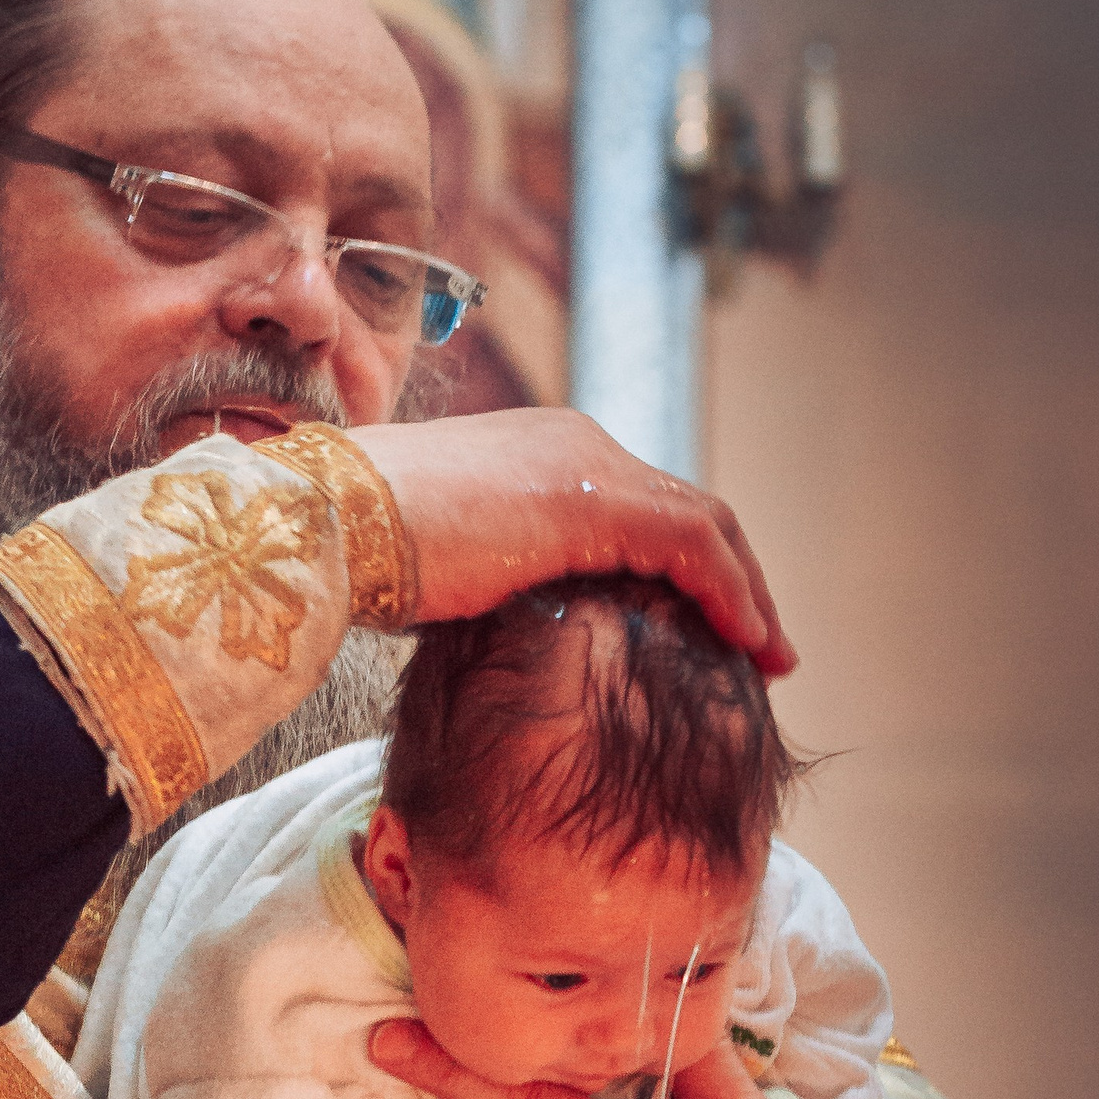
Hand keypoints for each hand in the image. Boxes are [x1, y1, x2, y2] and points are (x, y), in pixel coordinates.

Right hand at [346, 410, 795, 675]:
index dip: (685, 568)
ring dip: (747, 592)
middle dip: (733, 578)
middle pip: (686, 510)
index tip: (707, 627)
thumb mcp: (448, 569)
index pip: (640, 506)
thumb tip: (513, 634)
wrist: (327, 525)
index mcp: (539, 454)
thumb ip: (499, 582)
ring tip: (770, 656)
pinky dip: (731, 592)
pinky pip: (694, 543)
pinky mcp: (595, 497)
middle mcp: (574, 442)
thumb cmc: (360, 558)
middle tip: (762, 644)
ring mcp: (587, 462)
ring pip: (705, 524)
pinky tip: (749, 643)